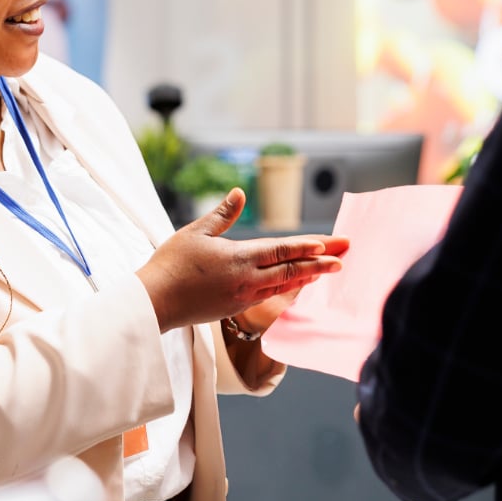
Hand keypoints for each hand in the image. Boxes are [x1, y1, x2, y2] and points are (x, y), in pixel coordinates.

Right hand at [136, 188, 347, 332]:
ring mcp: (242, 297)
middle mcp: (246, 281)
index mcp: (238, 259)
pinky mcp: (235, 308)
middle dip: (320, 263)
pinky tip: (296, 284)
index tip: (328, 245)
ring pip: (283, 286)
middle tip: (345, 257)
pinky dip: (288, 288)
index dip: (305, 248)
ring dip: (307, 276)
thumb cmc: (172, 263)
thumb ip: (223, 213)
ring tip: (328, 269)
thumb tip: (241, 192)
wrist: (156, 301)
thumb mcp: (195, 232)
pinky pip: (270, 296)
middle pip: (291, 271)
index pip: (280, 251)